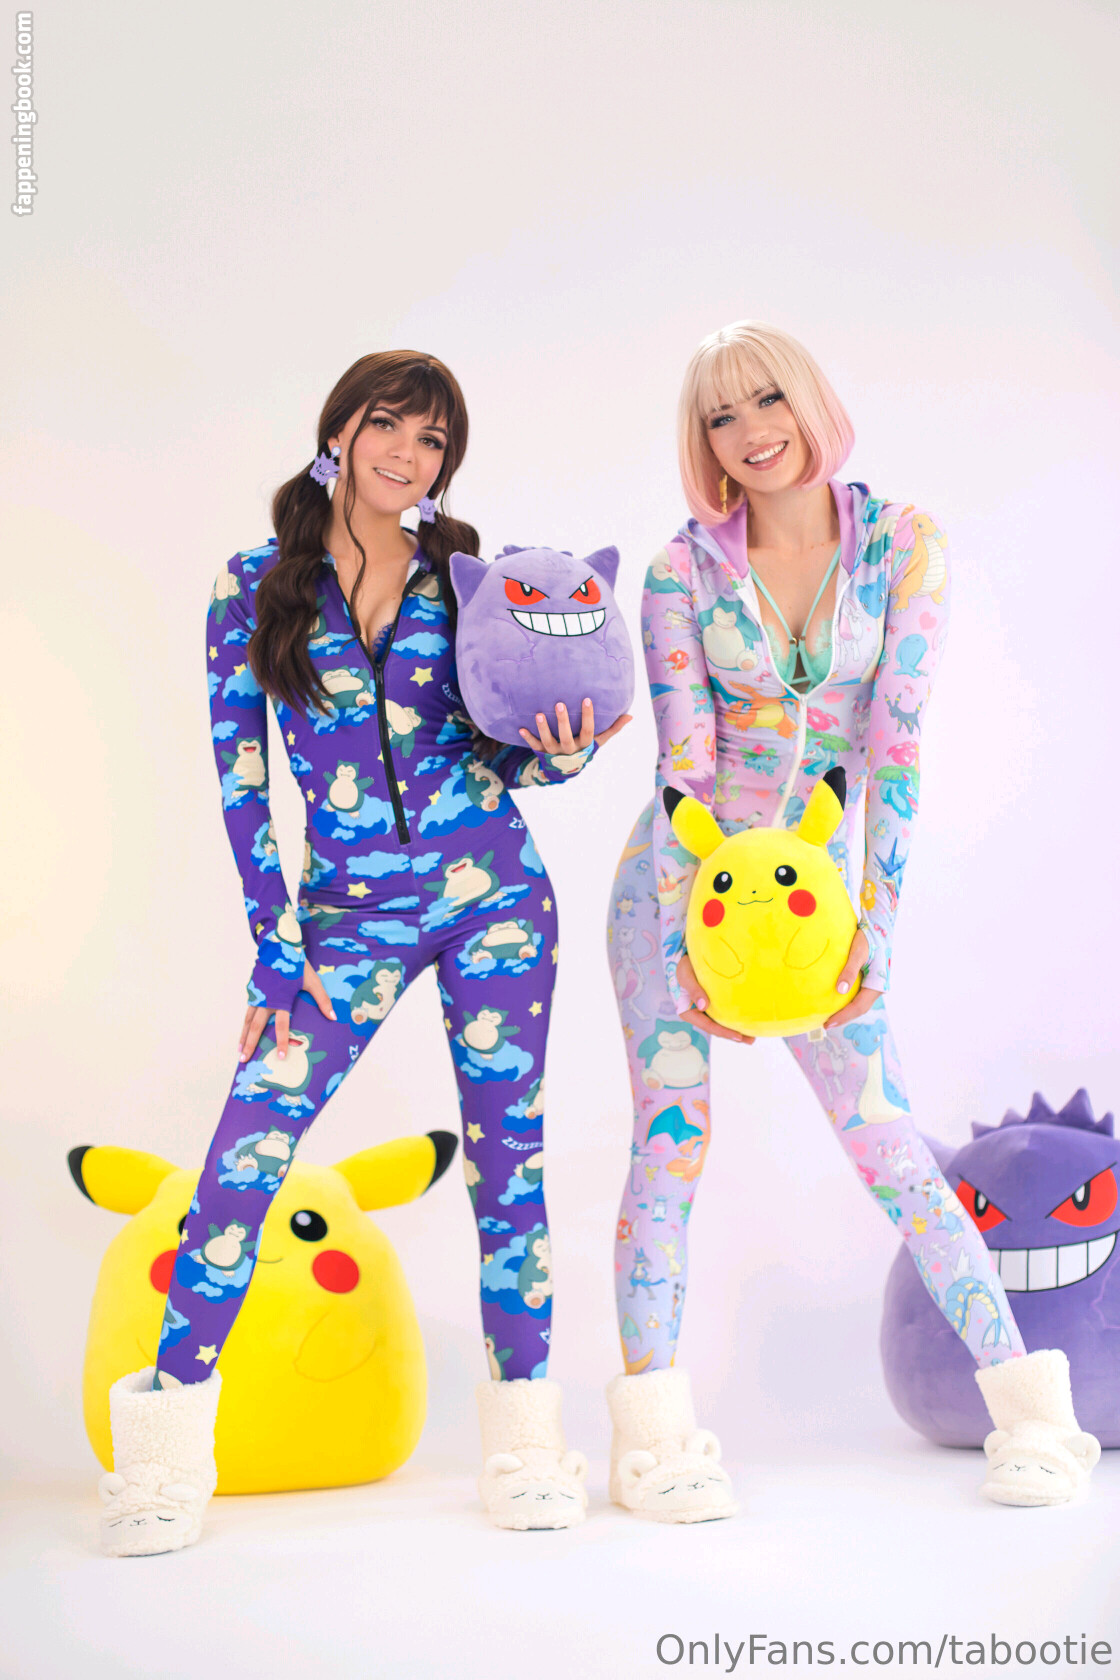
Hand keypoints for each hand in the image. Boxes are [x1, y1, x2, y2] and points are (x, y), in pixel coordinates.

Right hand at [238, 960, 336, 1062]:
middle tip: (243, 1059)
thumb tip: (333, 1016)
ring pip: (247, 1020)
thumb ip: (322, 1000)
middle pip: (256, 1027)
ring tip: (240, 1049)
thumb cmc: (296, 964)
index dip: (281, 1041)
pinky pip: (247, 1010)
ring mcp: (257, 995)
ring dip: (243, 1035)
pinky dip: (244, 1023)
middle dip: (250, 1044)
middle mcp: (266, 1000)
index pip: (281, 1026)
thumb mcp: (312, 981)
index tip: (280, 1056)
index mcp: (281, 1000)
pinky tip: (243, 1030)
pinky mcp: (253, 990)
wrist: (278, 945)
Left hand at [518, 698, 632, 753]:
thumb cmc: (585, 749)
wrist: (567, 769)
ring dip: (543, 729)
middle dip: (562, 721)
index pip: (588, 731)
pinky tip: (520, 728)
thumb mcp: (600, 741)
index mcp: (584, 745)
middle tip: (559, 703)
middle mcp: (569, 750)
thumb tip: (630, 716)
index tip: (587, 699)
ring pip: (548, 741)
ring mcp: (555, 752)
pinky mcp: (542, 753)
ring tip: (538, 714)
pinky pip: (534, 746)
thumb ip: (613, 728)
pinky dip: (528, 738)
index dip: (588, 716)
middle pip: (566, 737)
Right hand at [675, 952, 754, 1043]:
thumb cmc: (683, 965)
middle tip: (751, 1040)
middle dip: (733, 1035)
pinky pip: (723, 1013)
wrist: (685, 956)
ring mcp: (705, 1010)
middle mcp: (697, 1014)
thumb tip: (703, 1006)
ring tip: (752, 1035)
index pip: (708, 1026)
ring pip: (721, 1022)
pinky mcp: (712, 1003)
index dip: (724, 1032)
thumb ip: (694, 990)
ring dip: (735, 1029)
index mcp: (688, 1012)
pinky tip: (745, 1019)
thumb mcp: (686, 976)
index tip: (738, 1036)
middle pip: (716, 1028)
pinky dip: (733, 1017)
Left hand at [823, 929, 880, 1028]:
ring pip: (859, 1003)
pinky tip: (836, 1001)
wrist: (879, 927)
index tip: (828, 1024)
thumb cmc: (868, 938)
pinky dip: (847, 1001)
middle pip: (859, 1008)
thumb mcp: (857, 953)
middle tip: (826, 1025)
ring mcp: (874, 984)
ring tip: (830, 1017)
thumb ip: (849, 971)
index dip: (843, 1017)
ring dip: (846, 1011)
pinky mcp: (870, 979)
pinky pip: (858, 995)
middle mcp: (878, 988)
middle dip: (843, 1017)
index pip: (858, 1007)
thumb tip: (840, 990)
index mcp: (877, 985)